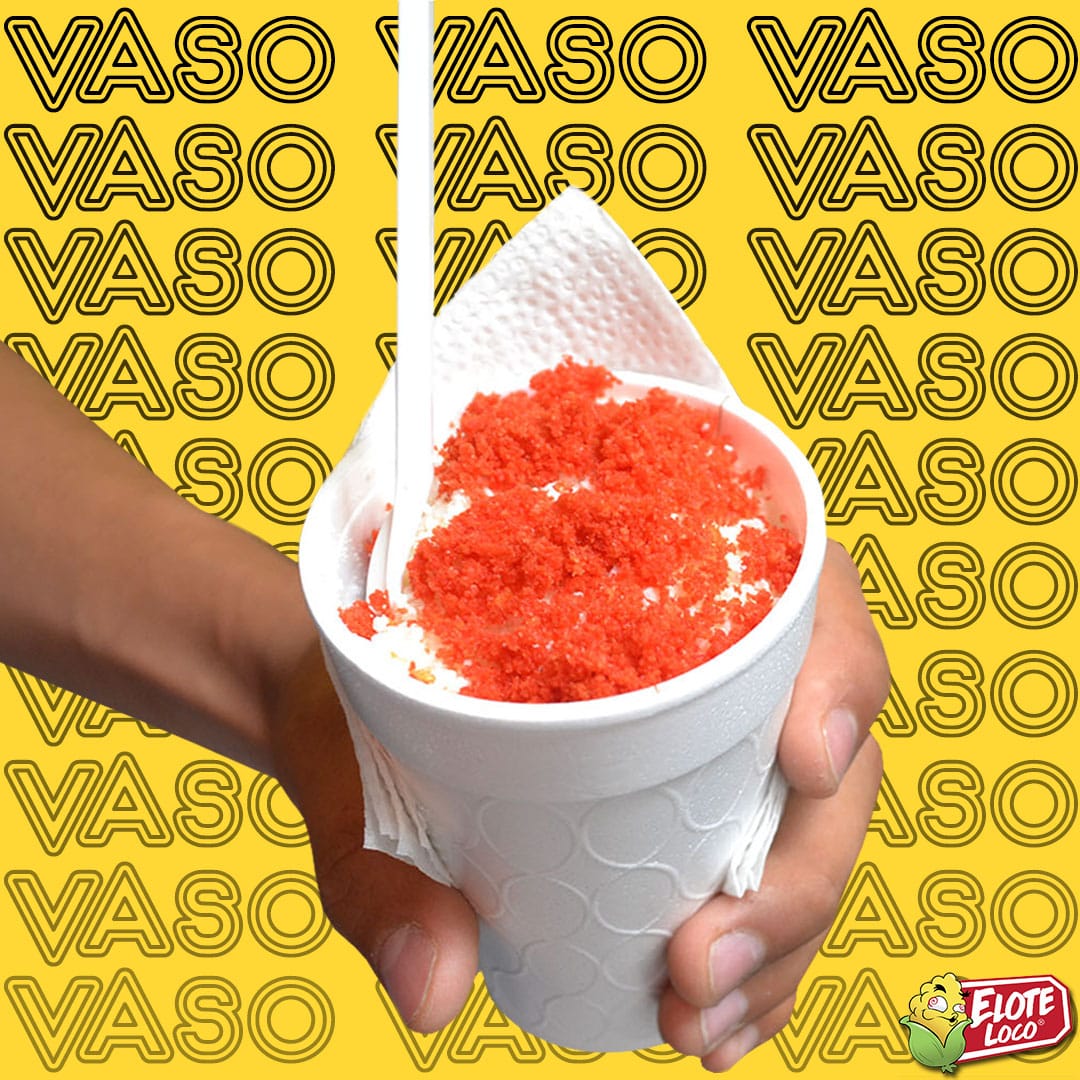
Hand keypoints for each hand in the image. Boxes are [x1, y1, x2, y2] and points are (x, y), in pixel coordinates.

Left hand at [269, 537, 887, 1058]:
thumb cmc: (357, 703)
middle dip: (796, 870)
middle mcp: (715, 660)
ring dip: (783, 940)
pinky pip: (767, 882)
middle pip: (832, 750)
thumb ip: (384, 874)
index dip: (839, 672)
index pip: (808, 598)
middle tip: (700, 965)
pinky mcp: (699, 811)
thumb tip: (435, 992)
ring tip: (696, 1022)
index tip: (802, 764)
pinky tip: (709, 1026)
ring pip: (812, 833)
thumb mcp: (354, 764)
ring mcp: (718, 740)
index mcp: (661, 582)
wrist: (336, 714)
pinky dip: (761, 964)